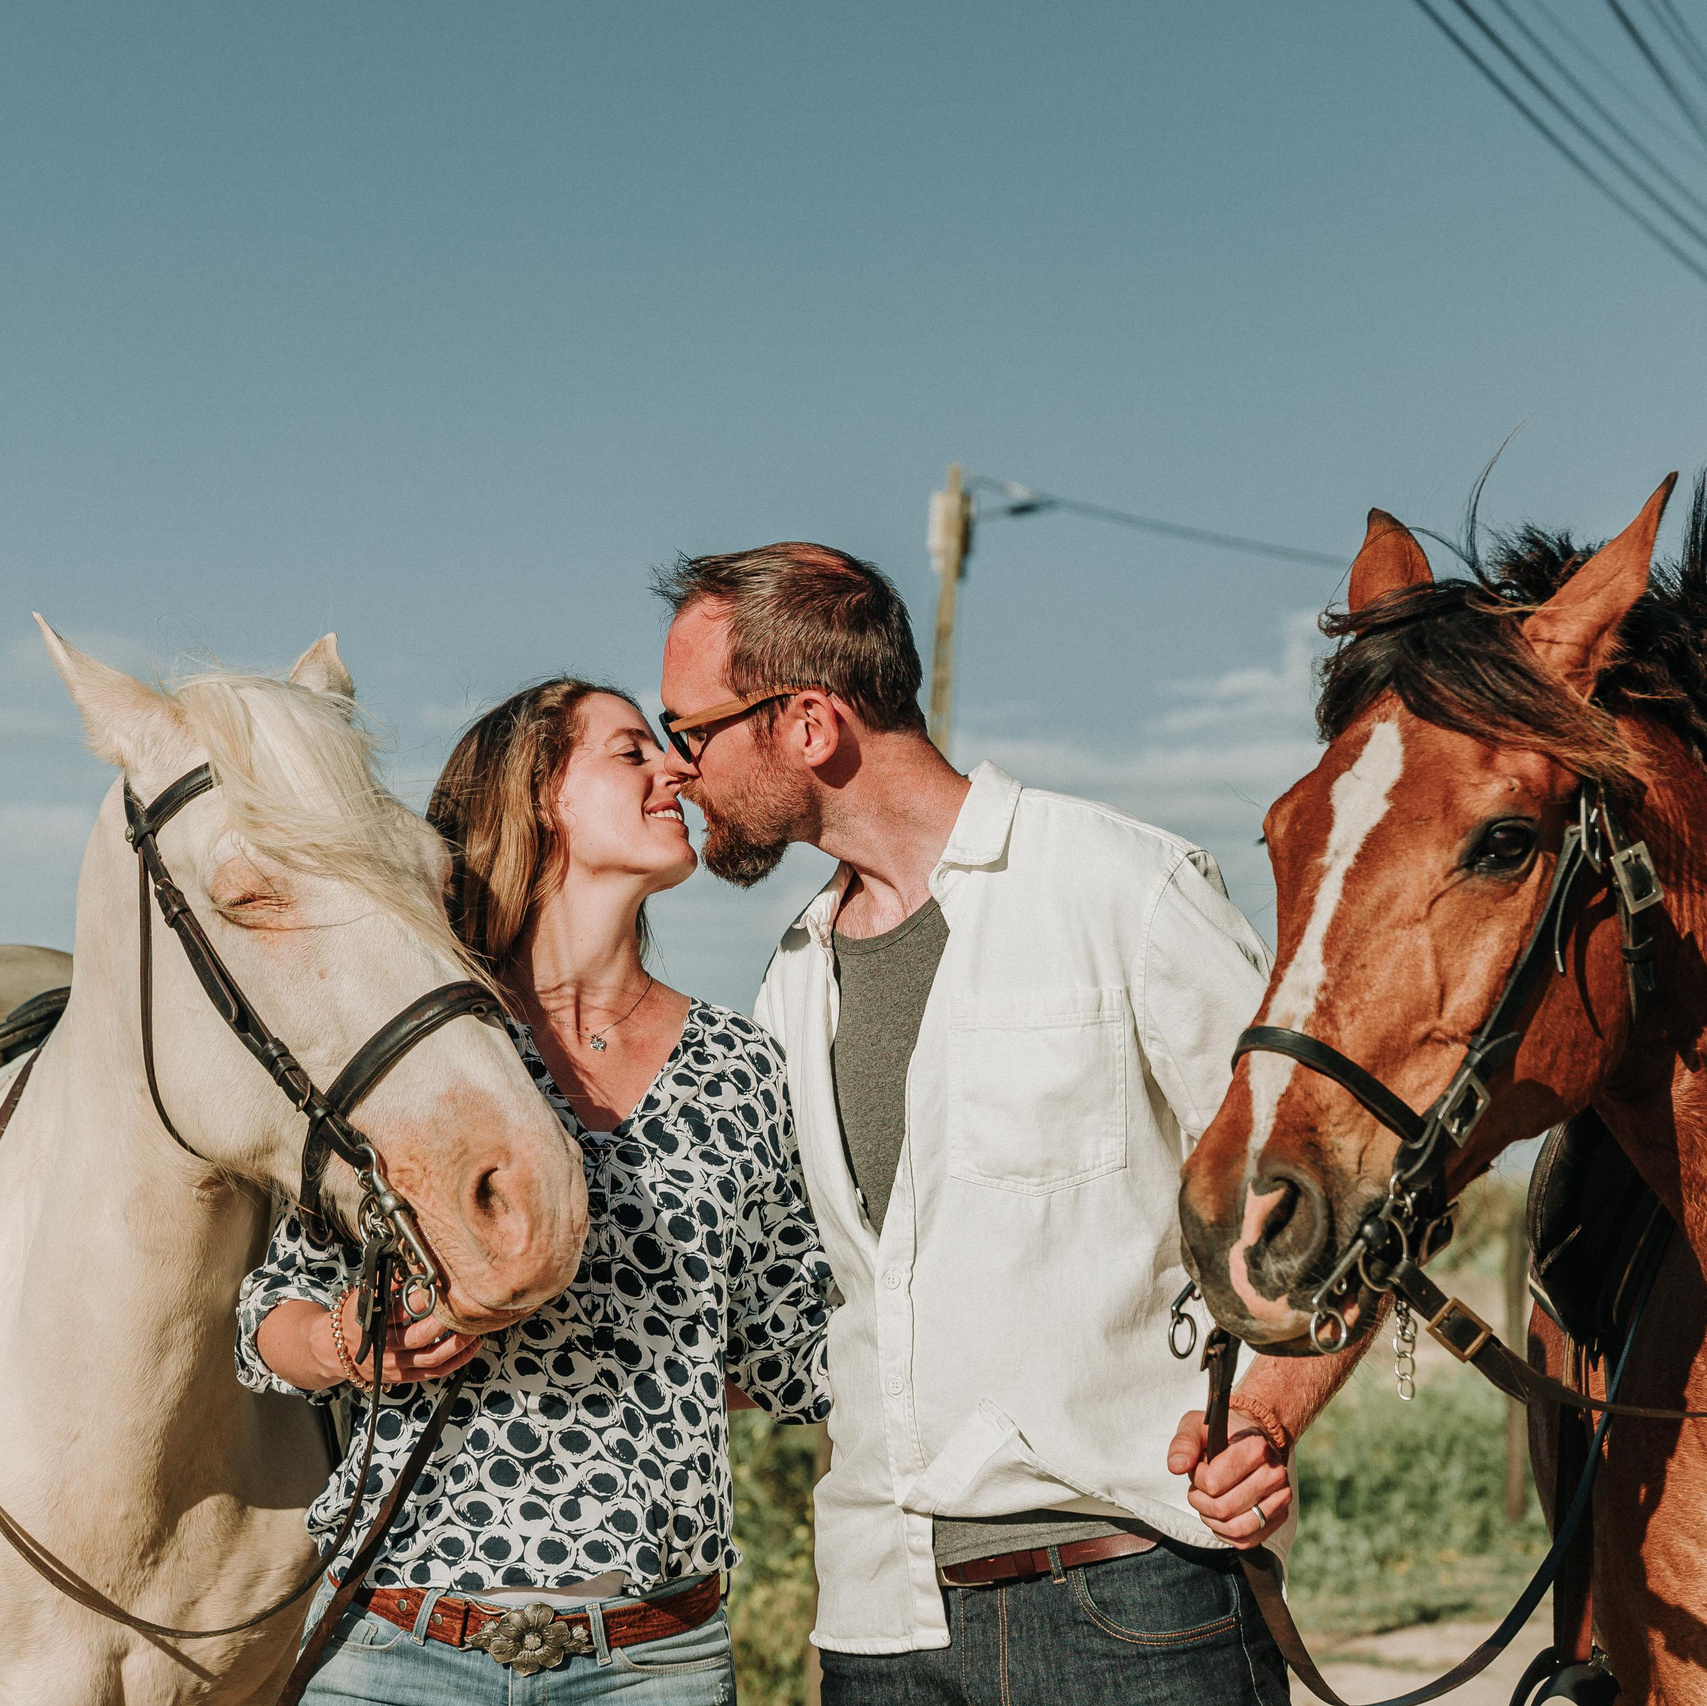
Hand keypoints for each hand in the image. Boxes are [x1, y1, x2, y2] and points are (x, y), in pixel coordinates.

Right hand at [314, 1294, 482, 1388]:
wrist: (337, 1351)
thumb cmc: (355, 1317)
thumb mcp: (364, 1296)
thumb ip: (387, 1284)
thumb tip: (412, 1266)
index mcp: (372, 1324)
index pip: (400, 1312)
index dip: (421, 1299)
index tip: (440, 1286)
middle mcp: (384, 1348)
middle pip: (418, 1337)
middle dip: (444, 1322)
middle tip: (464, 1308)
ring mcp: (395, 1366)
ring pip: (431, 1358)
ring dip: (457, 1344)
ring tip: (474, 1328)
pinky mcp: (404, 1377)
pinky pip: (434, 1372)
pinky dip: (456, 1361)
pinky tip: (471, 1347)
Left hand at [1166, 1406, 1291, 1548]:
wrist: (1253, 1440)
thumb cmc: (1223, 1434)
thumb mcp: (1197, 1426)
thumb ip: (1184, 1443)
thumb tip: (1176, 1466)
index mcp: (1256, 1448)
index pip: (1213, 1482)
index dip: (1197, 1478)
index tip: (1199, 1466)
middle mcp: (1274, 1475)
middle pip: (1223, 1508)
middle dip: (1200, 1500)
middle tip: (1199, 1487)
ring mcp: (1280, 1498)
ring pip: (1235, 1528)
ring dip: (1212, 1519)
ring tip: (1208, 1501)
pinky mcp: (1279, 1517)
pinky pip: (1246, 1540)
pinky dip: (1225, 1532)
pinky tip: (1220, 1514)